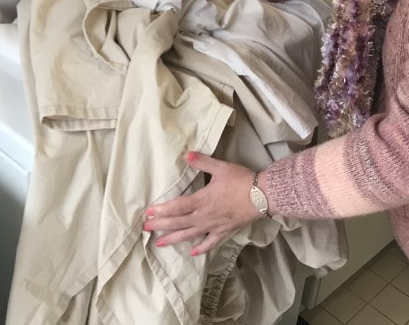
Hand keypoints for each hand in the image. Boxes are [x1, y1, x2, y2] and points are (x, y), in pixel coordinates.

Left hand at [145, 152, 262, 255]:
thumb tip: (186, 154)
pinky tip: (193, 253)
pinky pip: (210, 242)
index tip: (148, 213)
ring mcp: (214, 226)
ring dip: (174, 239)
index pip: (177, 206)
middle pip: (179, 222)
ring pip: (190, 235)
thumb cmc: (241, 180)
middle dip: (161, 225)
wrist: (262, 196)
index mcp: (202, 200)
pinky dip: (201, 248)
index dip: (162, 210)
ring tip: (159, 243)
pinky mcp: (224, 231)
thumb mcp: (221, 167)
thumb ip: (202, 162)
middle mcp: (204, 216)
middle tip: (146, 228)